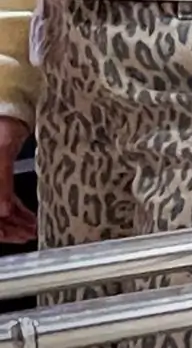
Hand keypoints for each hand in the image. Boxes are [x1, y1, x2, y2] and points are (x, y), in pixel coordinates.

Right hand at [0, 117, 35, 244]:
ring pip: (1, 212)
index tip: (16, 237)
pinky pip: (6, 201)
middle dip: (10, 229)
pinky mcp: (0, 180)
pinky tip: (31, 218)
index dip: (1, 230)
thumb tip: (3, 211)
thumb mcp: (2, 154)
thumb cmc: (2, 127)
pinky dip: (18, 211)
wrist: (8, 110)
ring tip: (34, 228)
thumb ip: (1, 184)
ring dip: (16, 223)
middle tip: (29, 234)